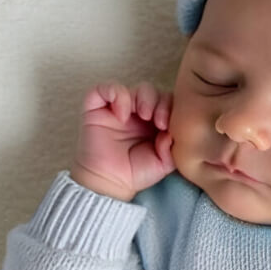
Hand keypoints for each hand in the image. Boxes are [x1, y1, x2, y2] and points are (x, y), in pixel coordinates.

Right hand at [69, 80, 174, 201]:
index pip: (168, 103)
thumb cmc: (135, 173)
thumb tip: (172, 131)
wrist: (109, 182)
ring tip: (143, 116)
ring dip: (143, 98)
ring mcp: (118, 108)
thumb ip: (173, 148)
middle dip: (159, 102)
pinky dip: (117, 95)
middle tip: (157, 121)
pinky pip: (105, 89)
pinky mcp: (97, 107)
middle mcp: (137, 112)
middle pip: (154, 92)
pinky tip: (121, 115)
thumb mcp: (163, 164)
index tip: (167, 126)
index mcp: (155, 122)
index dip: (172, 108)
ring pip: (135, 87)